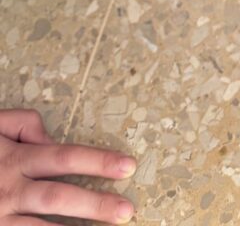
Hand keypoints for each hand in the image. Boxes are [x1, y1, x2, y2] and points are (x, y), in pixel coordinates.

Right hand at [0, 108, 135, 224]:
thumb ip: (24, 125)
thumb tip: (52, 139)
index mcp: (17, 158)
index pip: (66, 157)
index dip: (99, 161)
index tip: (128, 166)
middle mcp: (11, 187)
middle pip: (59, 197)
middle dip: (95, 204)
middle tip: (127, 209)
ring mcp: (0, 213)